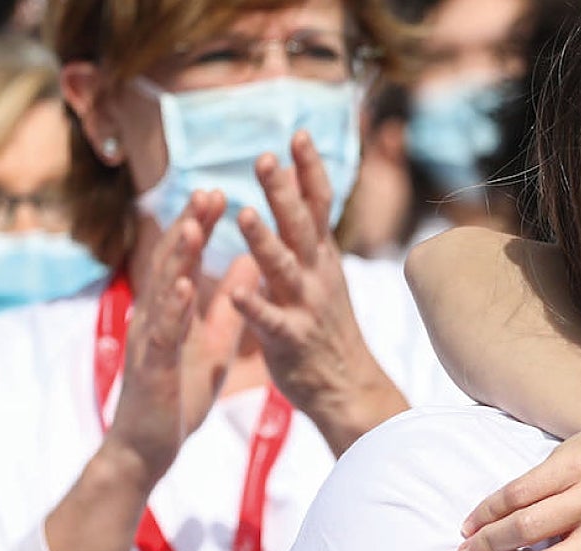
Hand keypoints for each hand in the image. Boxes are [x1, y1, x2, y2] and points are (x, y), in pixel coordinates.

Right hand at [101, 190, 254, 483]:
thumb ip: (228, 305)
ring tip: (194, 224)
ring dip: (177, 258)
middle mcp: (155, 317)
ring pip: (162, 291)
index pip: (185, 259)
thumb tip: (248, 264)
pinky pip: (163, 335)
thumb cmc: (178, 391)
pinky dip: (173, 309)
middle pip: (171, 263)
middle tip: (208, 190)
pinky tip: (184, 288)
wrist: (148, 445)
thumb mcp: (213, 342)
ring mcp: (150, 341)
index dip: (200, 225)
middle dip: (188, 226)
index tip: (218, 192)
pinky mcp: (152, 367)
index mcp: (172, 310)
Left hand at [232, 131, 406, 453]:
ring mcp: (305, 306)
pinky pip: (268, 320)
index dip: (309, 169)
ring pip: (282, 268)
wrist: (347, 387)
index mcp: (322, 259)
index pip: (319, 204)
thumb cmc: (327, 330)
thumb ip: (309, 238)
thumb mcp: (325, 276)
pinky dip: (251, 305)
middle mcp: (317, 275)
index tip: (297, 133)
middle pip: (301, 226)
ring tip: (244, 214)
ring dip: (263, 241)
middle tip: (265, 157)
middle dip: (283, 191)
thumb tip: (299, 193)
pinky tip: (233, 292)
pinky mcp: (289, 339)